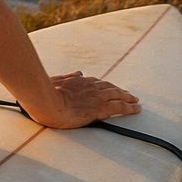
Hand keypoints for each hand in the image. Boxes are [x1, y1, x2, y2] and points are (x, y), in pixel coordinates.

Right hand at [26, 71, 140, 128]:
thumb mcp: (55, 81)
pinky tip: (136, 109)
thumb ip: (67, 77)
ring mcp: (97, 97)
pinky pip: (120, 107)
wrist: (47, 102)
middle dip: (119, 90)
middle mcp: (90, 87)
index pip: (96, 82)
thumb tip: (79, 72)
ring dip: (128, 97)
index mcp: (79, 81)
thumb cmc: (45, 93)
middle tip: (128, 94)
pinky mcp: (101, 108)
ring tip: (135, 101)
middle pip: (110, 87)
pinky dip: (130, 107)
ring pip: (118, 95)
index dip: (104, 85)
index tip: (109, 88)